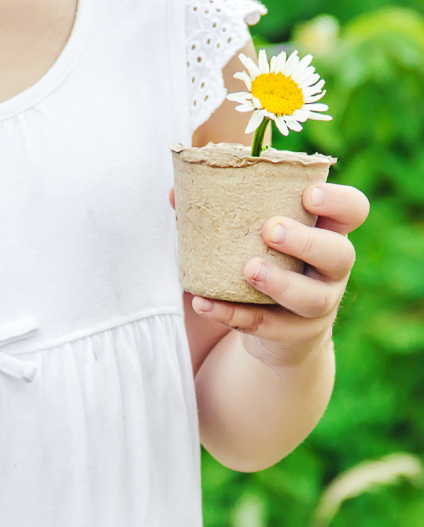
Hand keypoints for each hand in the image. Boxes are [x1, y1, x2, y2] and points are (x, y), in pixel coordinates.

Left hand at [169, 183, 369, 373]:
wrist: (276, 331)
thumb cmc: (265, 262)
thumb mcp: (254, 238)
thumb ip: (220, 212)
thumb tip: (174, 192)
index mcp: (326, 232)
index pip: (353, 210)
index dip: (338, 201)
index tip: (308, 194)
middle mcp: (331, 270)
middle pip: (339, 254)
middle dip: (306, 241)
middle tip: (271, 230)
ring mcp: (318, 305)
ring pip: (311, 298)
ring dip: (279, 283)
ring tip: (248, 269)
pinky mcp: (293, 334)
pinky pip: (264, 325)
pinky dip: (230, 314)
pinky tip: (203, 303)